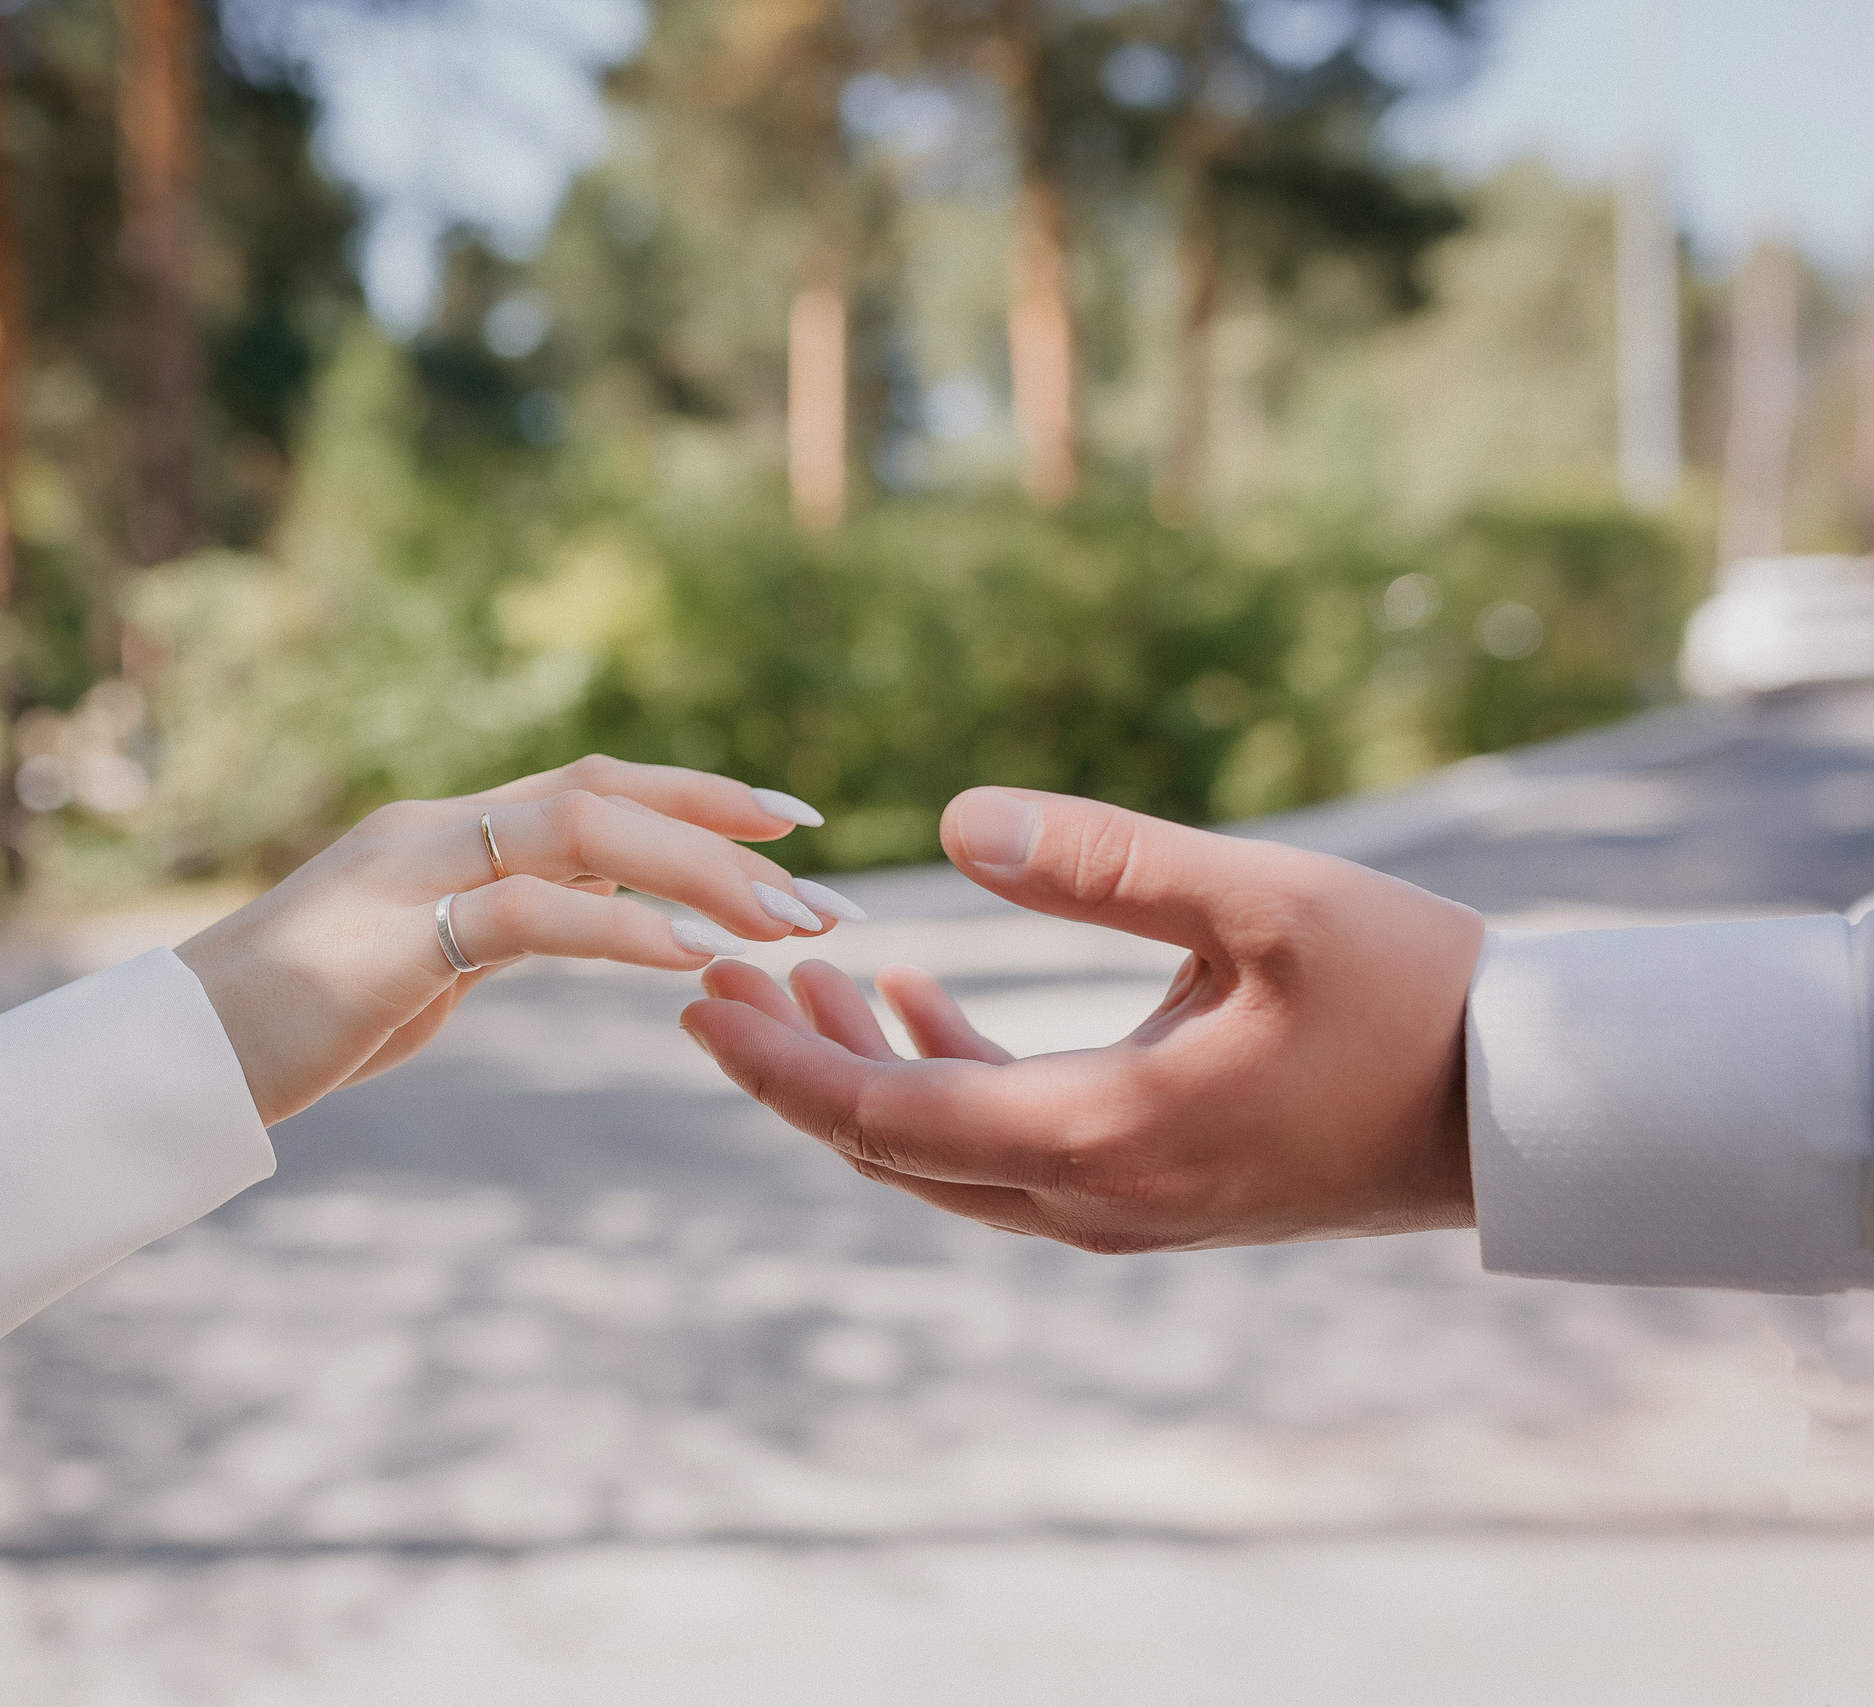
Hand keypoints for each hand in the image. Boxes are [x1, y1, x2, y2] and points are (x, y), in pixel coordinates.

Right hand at [177, 756, 852, 1123]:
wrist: (171, 1060)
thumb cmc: (288, 1028)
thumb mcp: (418, 967)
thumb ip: (494, 931)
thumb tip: (579, 921)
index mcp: (445, 835)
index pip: (594, 787)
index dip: (698, 797)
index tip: (793, 826)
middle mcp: (435, 830)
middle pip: (607, 790)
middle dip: (727, 832)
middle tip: (825, 892)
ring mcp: (411, 870)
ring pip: (585, 829)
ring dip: (703, 875)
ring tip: (790, 927)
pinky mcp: (395, 936)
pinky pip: (533, 911)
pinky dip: (626, 926)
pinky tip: (697, 959)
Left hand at [681, 787, 1484, 1250]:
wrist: (1525, 1109)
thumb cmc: (1413, 994)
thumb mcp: (1268, 905)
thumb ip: (1108, 863)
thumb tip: (955, 825)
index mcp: (1106, 1136)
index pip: (885, 1123)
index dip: (778, 1068)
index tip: (698, 1001)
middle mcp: (1097, 1195)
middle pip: (892, 1150)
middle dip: (792, 1070)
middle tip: (716, 981)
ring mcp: (1126, 1205)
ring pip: (943, 1156)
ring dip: (863, 1075)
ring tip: (807, 975)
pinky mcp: (1155, 1189)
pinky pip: (1008, 1150)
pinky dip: (945, 1081)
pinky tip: (914, 997)